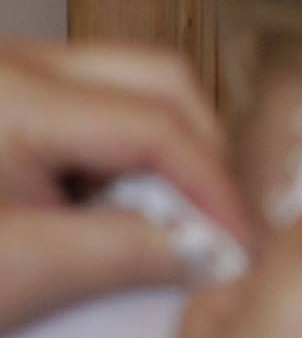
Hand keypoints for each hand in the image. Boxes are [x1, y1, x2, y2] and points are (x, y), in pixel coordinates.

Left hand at [0, 40, 248, 329]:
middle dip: (201, 153)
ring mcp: (3, 72)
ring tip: (163, 225)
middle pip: (157, 80)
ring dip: (166, 151)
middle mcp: (10, 62)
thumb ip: (124, 254)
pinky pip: (91, 103)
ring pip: (130, 84)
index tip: (242, 245)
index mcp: (12, 97)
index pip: (158, 126)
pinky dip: (123, 152)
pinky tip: (113, 211)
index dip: (215, 187)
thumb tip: (210, 252)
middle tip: (214, 228)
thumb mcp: (13, 275)